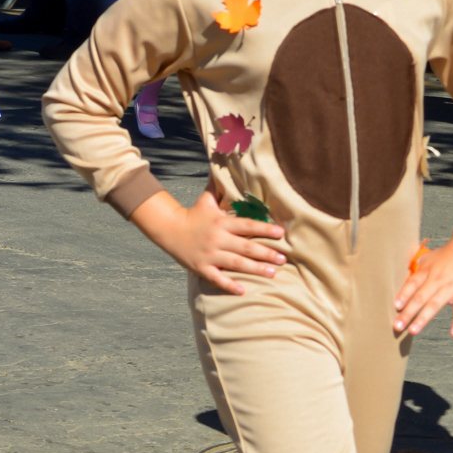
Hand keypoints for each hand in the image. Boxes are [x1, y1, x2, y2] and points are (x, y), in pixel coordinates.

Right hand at [136, 188, 286, 295]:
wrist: (168, 229)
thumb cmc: (194, 214)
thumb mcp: (207, 200)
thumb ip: (221, 187)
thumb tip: (225, 161)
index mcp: (221, 222)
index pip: (247, 225)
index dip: (264, 228)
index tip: (281, 233)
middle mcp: (217, 239)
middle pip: (245, 246)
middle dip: (265, 253)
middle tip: (284, 259)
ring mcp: (209, 254)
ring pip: (235, 263)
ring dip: (255, 269)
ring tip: (273, 274)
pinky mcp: (201, 267)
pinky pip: (217, 278)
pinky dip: (230, 285)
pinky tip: (244, 291)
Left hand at [392, 224, 452, 337]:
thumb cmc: (451, 252)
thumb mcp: (431, 256)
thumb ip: (418, 266)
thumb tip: (407, 274)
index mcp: (427, 271)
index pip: (412, 284)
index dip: (404, 295)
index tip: (395, 306)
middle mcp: (436, 280)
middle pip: (420, 297)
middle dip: (407, 313)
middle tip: (397, 326)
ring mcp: (451, 287)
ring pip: (435, 304)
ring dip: (423, 318)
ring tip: (413, 331)